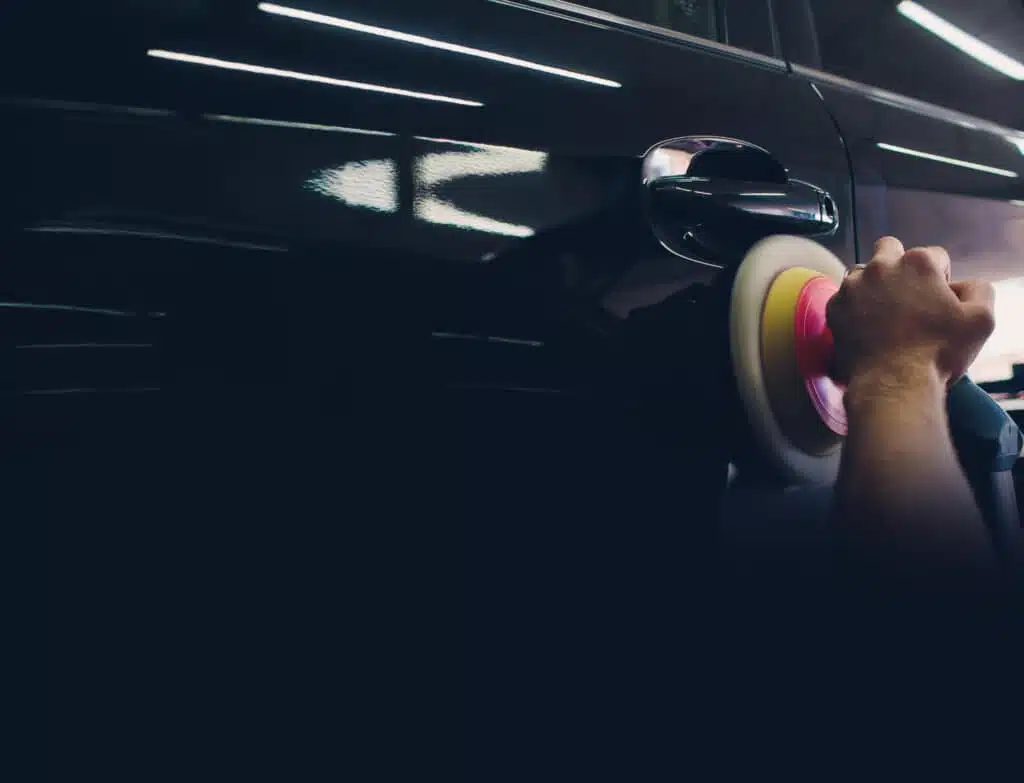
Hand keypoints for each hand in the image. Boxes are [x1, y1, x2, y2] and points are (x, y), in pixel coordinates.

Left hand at [826, 237, 995, 386]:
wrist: (893, 384)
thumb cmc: (938, 352)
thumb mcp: (981, 320)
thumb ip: (978, 290)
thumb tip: (962, 285)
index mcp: (918, 263)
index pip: (934, 256)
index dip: (940, 276)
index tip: (938, 299)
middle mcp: (881, 267)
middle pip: (890, 249)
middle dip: (899, 265)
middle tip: (907, 295)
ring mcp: (853, 286)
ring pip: (862, 272)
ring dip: (873, 284)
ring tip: (884, 311)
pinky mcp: (834, 308)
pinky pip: (843, 297)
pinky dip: (853, 306)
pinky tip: (865, 326)